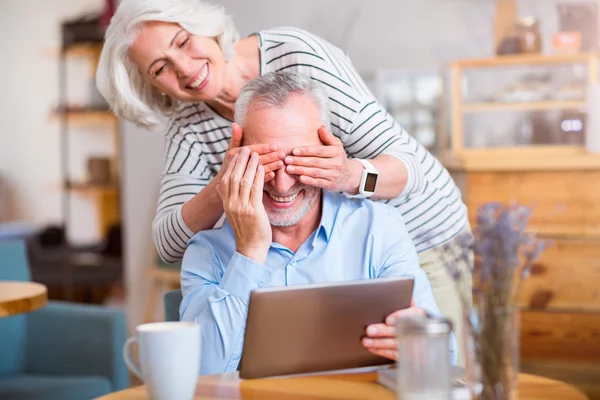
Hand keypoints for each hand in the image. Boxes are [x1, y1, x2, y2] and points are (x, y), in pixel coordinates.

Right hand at [216, 147, 271, 263]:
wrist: (251, 248)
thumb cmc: (247, 230)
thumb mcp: (234, 213)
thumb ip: (229, 198)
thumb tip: (221, 186)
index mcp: (227, 203)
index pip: (226, 179)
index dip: (231, 165)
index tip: (237, 153)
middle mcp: (231, 204)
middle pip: (233, 177)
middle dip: (240, 161)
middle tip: (246, 149)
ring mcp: (241, 207)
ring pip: (243, 180)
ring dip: (249, 165)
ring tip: (255, 154)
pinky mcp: (252, 210)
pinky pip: (254, 189)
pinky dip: (258, 176)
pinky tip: (262, 168)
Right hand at [217, 123, 284, 183]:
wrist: (224, 184)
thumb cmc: (230, 164)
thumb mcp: (231, 150)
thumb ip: (235, 138)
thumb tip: (235, 123)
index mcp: (234, 154)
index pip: (251, 150)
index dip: (263, 148)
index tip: (274, 146)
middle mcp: (236, 164)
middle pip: (256, 160)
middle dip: (270, 157)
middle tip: (282, 154)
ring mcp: (240, 176)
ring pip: (257, 170)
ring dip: (270, 167)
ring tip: (281, 163)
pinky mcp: (244, 185)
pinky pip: (256, 182)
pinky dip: (265, 178)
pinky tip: (273, 175)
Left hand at [285, 126, 357, 191]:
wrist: (349, 175)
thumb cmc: (338, 158)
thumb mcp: (337, 146)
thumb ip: (328, 137)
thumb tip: (320, 126)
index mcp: (336, 152)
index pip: (319, 151)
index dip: (306, 151)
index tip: (294, 150)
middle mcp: (336, 164)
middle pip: (315, 162)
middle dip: (300, 161)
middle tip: (287, 160)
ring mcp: (333, 175)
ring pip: (315, 172)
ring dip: (301, 170)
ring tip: (288, 168)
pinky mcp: (331, 184)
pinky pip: (318, 183)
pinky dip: (309, 181)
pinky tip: (299, 178)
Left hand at [362, 300, 426, 359]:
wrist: (423, 333)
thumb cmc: (412, 318)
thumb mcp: (410, 307)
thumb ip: (404, 302)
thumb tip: (404, 297)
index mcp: (419, 315)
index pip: (412, 314)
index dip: (399, 317)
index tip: (388, 320)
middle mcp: (419, 330)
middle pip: (400, 331)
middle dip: (384, 331)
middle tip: (370, 330)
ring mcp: (414, 345)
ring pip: (396, 344)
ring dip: (379, 343)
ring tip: (366, 341)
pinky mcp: (408, 355)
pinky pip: (394, 354)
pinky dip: (381, 351)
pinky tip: (372, 348)